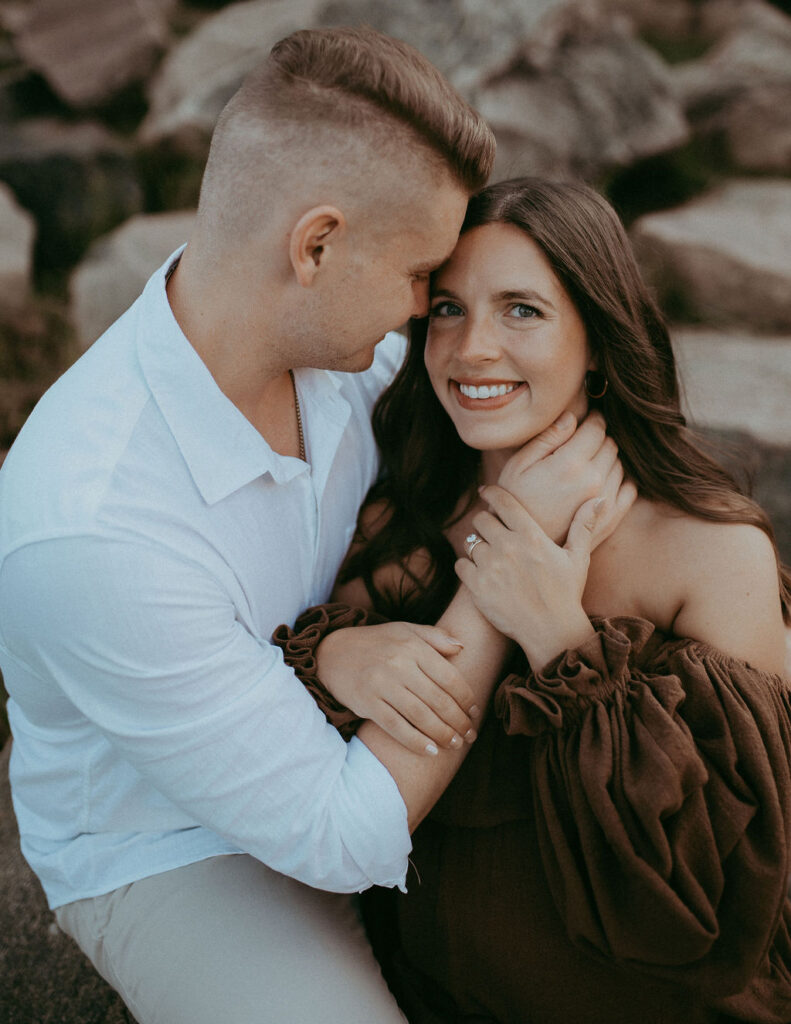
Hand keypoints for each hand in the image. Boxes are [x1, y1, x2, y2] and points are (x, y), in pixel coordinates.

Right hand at [316, 621, 479, 755]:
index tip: (475, 713)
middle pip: (438, 700)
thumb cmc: (376, 643)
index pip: (449, 677)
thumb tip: (463, 647)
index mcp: (413, 647)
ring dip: (442, 734)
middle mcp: (399, 665)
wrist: (331, 653)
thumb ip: (435, 637)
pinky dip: (416, 742)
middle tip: (470, 735)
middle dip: (459, 721)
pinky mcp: (367, 704)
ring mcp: (382, 685)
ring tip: (455, 744)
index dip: (466, 699)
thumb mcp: (405, 631)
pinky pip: (397, 728)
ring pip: (421, 716)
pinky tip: (430, 751)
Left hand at [456, 485, 599, 668]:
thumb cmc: (567, 593)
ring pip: (470, 543)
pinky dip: (466, 567)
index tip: (486, 493)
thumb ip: (583, 525)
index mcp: (531, 536)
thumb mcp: (578, 558)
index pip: (503, 502)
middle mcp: (508, 548)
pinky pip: (460, 565)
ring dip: (477, 547)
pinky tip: (479, 573)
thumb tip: (600, 498)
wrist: (551, 632)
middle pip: (481, 520)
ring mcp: (491, 568)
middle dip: (485, 523)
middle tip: (491, 532)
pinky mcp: (477, 587)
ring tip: (489, 557)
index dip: (491, 493)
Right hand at [498, 411, 621, 545]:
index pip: (597, 428)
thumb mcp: (518, 465)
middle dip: (600, 439)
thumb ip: (547, 438)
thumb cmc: (514, 502)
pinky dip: (620, 480)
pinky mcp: (611, 520)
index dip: (593, 420)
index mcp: (570, 464)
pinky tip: (602, 482)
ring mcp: (605, 501)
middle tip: (583, 444)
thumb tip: (572, 417)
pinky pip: (629, 489)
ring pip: (620, 465)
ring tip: (587, 465)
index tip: (587, 420)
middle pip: (611, 445)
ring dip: (608, 459)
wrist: (520, 547)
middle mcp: (593, 481)